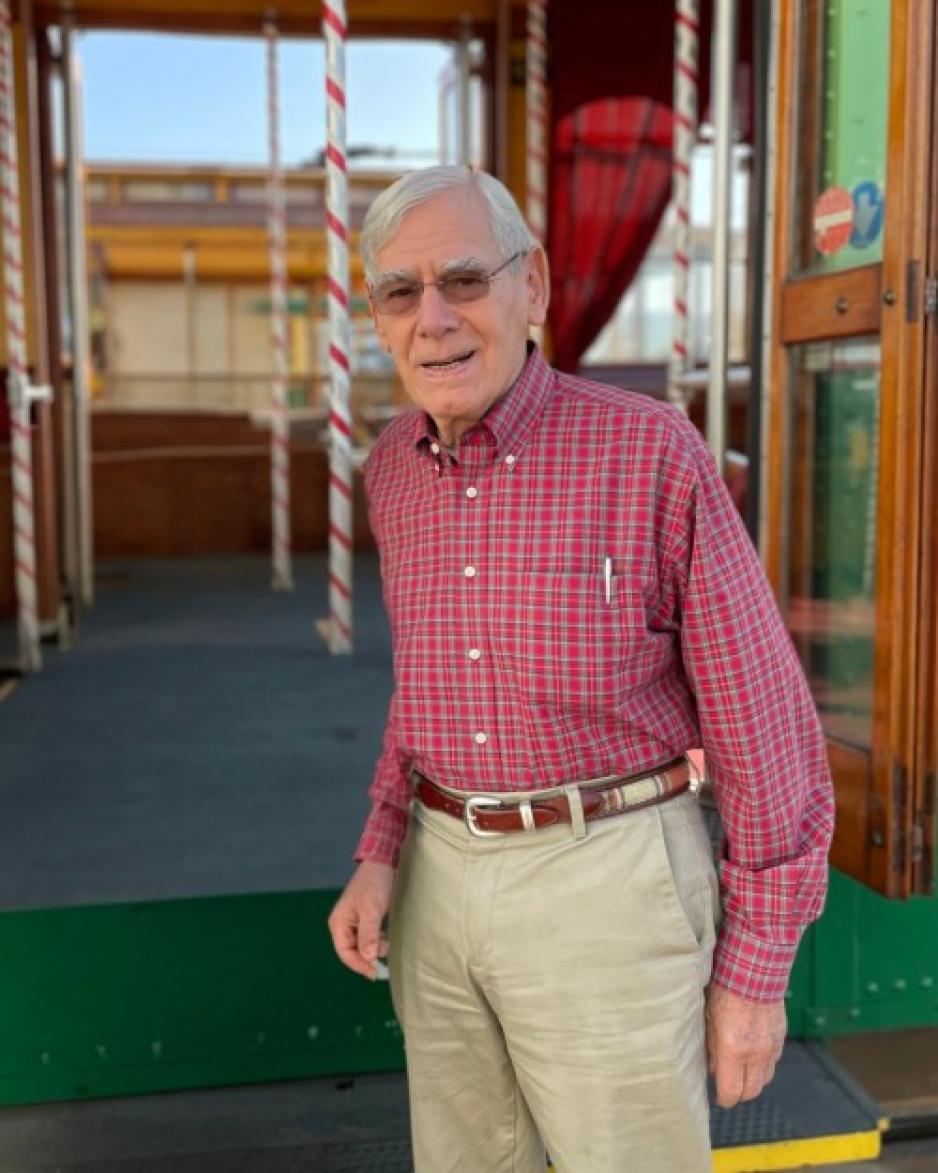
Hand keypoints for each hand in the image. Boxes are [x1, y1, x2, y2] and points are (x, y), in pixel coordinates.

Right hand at [328, 860, 394, 979]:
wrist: (383, 863)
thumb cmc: (374, 884)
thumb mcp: (372, 910)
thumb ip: (369, 934)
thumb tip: (368, 958)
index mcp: (339, 923)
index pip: (345, 952)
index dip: (358, 965)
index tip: (374, 973)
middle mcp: (344, 925)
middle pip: (353, 951)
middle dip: (368, 957)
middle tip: (384, 962)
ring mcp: (355, 923)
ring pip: (363, 946)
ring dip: (375, 949)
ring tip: (387, 942)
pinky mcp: (366, 920)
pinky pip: (370, 938)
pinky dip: (378, 942)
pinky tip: (387, 939)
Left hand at [705, 984, 785, 1107]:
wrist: (754, 970)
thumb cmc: (726, 991)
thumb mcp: (708, 1019)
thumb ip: (712, 1048)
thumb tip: (713, 1069)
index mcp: (733, 1050)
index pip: (732, 1092)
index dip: (724, 1099)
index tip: (719, 1097)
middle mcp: (755, 1053)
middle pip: (751, 1092)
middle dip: (739, 1094)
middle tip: (728, 1087)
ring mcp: (771, 1047)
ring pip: (764, 1079)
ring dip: (753, 1080)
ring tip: (740, 1071)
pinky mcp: (780, 1039)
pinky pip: (773, 1063)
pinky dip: (763, 1065)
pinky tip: (752, 1054)